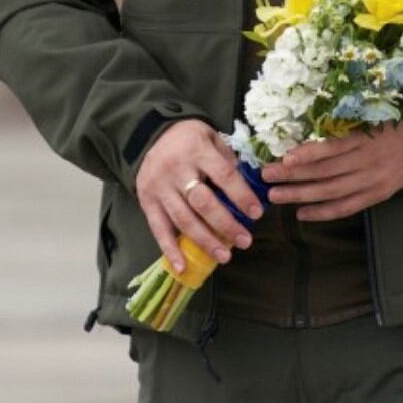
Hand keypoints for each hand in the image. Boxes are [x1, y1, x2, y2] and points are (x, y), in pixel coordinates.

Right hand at [134, 120, 263, 275]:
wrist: (151, 134)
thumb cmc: (189, 139)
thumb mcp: (211, 137)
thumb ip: (227, 160)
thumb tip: (248, 189)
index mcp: (197, 150)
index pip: (223, 175)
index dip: (241, 196)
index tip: (256, 213)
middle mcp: (177, 170)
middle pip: (203, 202)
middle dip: (226, 224)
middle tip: (245, 241)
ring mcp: (160, 187)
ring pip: (183, 219)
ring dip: (205, 241)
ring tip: (225, 257)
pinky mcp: (146, 201)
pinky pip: (158, 229)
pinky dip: (169, 250)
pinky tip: (182, 268)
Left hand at [262, 125, 402, 222]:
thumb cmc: (387, 127)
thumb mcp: (368, 117)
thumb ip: (341, 127)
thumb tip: (303, 133)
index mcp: (366, 137)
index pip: (333, 148)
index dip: (309, 154)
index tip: (285, 157)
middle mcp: (368, 161)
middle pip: (327, 172)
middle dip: (294, 175)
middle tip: (268, 176)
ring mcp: (373, 181)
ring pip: (332, 192)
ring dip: (302, 195)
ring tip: (277, 195)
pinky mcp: (376, 196)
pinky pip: (347, 207)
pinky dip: (323, 213)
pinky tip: (302, 213)